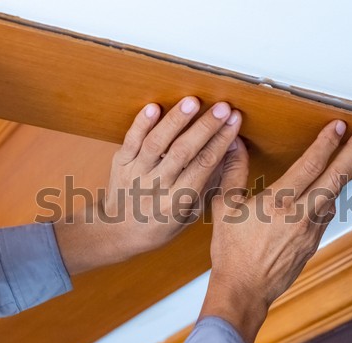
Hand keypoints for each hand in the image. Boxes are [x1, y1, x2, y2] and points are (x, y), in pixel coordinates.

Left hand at [54, 97, 241, 274]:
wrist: (117, 232)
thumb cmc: (160, 224)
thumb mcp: (191, 213)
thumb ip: (210, 182)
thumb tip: (230, 149)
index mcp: (178, 202)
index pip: (204, 166)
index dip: (221, 141)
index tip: (234, 121)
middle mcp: (157, 187)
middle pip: (183, 152)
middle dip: (205, 127)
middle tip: (222, 107)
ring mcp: (136, 173)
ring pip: (156, 143)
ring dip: (175, 121)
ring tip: (193, 102)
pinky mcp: (120, 162)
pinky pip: (130, 140)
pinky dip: (141, 123)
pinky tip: (154, 107)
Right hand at [200, 120, 351, 342]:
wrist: (244, 290)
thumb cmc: (231, 252)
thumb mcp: (224, 208)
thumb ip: (233, 172)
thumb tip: (235, 144)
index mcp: (279, 202)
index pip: (311, 164)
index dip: (327, 142)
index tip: (338, 126)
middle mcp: (301, 215)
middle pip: (336, 177)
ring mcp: (311, 231)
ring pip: (336, 196)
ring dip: (345, 174)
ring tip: (350, 157)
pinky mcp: (312, 244)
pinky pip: (327, 215)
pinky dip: (332, 197)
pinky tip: (328, 192)